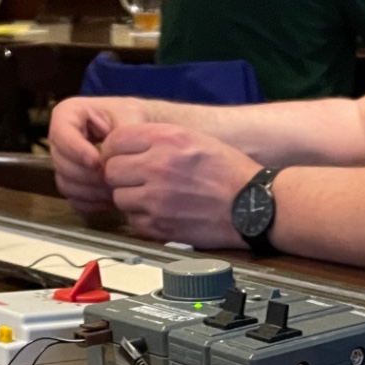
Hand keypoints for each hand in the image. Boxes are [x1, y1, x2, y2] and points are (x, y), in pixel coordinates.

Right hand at [47, 95, 151, 212]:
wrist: (137, 133)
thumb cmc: (132, 117)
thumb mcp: (129, 116)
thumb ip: (120, 134)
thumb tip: (106, 159)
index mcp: (67, 114)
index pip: (62, 134)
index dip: (77, 151)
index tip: (97, 162)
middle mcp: (59, 138)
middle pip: (61, 163)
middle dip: (87, 175)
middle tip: (112, 180)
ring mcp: (63, 162)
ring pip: (65, 183)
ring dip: (90, 191)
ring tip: (115, 190)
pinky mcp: (71, 181)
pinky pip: (73, 198)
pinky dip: (91, 203)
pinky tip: (110, 200)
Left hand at [99, 123, 262, 247]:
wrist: (253, 206)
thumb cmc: (229, 172)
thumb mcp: (195, 138)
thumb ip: (158, 139)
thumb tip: (124, 147)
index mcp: (166, 138)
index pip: (115, 141)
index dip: (116, 150)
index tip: (123, 157)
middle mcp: (158, 166)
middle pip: (111, 170)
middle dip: (121, 176)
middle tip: (137, 179)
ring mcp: (156, 198)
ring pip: (119, 197)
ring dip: (131, 198)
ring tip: (153, 197)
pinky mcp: (159, 225)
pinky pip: (133, 220)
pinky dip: (143, 218)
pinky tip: (162, 212)